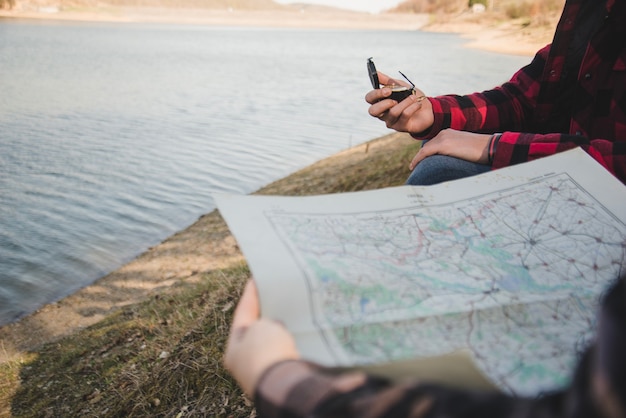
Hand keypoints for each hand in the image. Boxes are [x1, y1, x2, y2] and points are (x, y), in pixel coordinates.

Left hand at [223, 280, 298, 397]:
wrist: (285, 386)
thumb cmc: (266, 352)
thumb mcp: (261, 327)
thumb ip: (265, 322)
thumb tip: (276, 328)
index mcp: (234, 349)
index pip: (243, 313)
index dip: (251, 294)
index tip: (256, 277)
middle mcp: (247, 362)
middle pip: (259, 330)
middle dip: (269, 314)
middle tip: (278, 294)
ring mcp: (267, 370)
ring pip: (276, 341)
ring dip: (284, 328)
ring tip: (295, 309)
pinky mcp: (286, 374)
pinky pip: (290, 351)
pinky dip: (296, 339)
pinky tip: (305, 329)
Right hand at [365, 72, 433, 133]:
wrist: (427, 109)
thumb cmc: (411, 97)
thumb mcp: (400, 85)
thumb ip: (387, 81)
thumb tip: (376, 72)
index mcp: (380, 101)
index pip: (370, 99)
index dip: (376, 94)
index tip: (388, 90)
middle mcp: (383, 113)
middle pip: (373, 111)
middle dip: (384, 103)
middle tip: (395, 99)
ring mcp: (391, 121)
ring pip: (393, 112)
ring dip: (405, 102)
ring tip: (413, 97)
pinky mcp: (400, 127)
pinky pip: (404, 116)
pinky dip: (413, 107)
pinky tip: (418, 104)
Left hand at [410, 129, 491, 169]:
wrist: (489, 146)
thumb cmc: (482, 150)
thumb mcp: (465, 148)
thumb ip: (455, 151)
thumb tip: (450, 162)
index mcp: (449, 132)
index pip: (433, 143)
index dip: (425, 152)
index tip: (421, 161)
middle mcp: (444, 133)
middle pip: (427, 146)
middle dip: (421, 156)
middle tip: (415, 166)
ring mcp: (443, 138)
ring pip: (424, 149)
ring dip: (418, 158)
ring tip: (413, 168)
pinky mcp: (443, 145)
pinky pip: (424, 153)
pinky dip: (417, 159)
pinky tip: (413, 167)